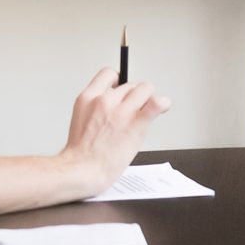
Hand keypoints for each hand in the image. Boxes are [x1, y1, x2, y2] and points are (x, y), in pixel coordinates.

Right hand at [60, 68, 171, 188]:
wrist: (83, 170)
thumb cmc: (83, 152)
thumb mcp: (81, 118)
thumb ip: (97, 106)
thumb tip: (117, 102)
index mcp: (88, 98)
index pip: (108, 74)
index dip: (118, 81)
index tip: (122, 92)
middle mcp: (105, 100)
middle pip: (130, 85)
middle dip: (133, 98)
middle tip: (133, 113)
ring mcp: (121, 111)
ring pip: (145, 89)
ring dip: (147, 100)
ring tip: (145, 113)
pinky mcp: (136, 123)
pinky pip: (156, 103)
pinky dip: (162, 103)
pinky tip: (162, 108)